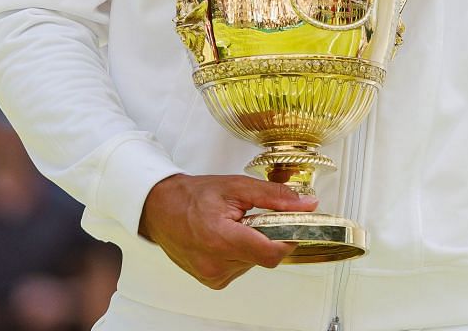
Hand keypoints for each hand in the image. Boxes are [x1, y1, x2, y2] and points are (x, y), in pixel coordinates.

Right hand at [138, 173, 312, 288]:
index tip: (293, 224)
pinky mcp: (212, 280)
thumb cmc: (193, 196)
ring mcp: (212, 275)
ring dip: (252, 244)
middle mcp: (216, 264)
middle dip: (266, 235)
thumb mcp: (237, 187)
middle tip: (253, 216)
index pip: (271, 253)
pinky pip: (240, 267)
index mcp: (221, 239)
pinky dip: (240, 252)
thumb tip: (306, 204)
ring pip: (253, 262)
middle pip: (264, 256)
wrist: (161, 209)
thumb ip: (274, 197)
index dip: (288, 238)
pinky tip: (226, 237)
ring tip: (234, 225)